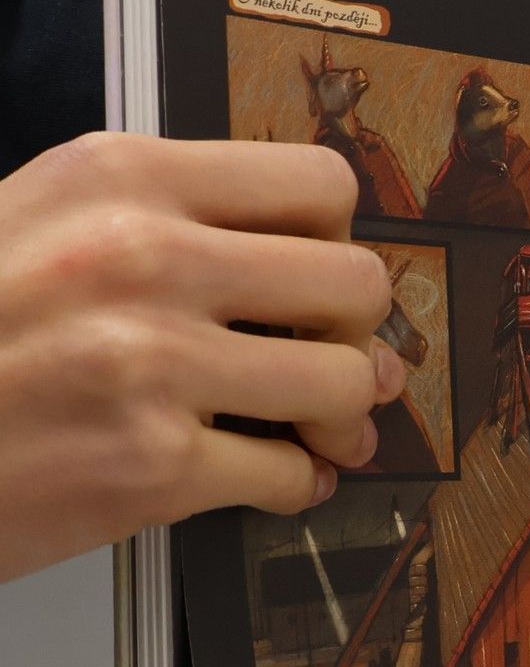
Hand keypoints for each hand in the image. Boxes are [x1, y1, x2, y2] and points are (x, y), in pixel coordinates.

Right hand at [0, 134, 405, 582]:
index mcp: (119, 179)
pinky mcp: (155, 464)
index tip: (318, 276)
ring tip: (314, 430)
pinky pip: (293, 475)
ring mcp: (154, 362)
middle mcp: (145, 256)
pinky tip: (269, 480)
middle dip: (355, 333)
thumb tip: (297, 257)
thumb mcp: (36, 222)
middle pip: (356, 284)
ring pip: (346, 384)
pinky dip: (294, 488)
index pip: (316, 183)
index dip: (334, 239)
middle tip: (331, 360)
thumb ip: (159, 221)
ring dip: (341, 419)